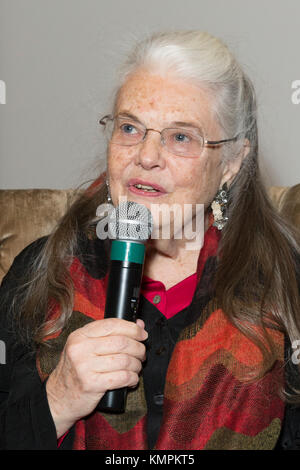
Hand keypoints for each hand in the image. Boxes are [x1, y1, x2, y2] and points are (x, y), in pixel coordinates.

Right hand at [46, 318, 146, 437]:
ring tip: (136, 368)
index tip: (142, 334)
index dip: (132, 328)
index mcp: (80, 335)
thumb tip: (138, 324)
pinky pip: (122, 377)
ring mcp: (84, 367)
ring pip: (124, 360)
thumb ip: (110, 335)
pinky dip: (132, 378)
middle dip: (138, 348)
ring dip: (137, 365)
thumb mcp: (86, 348)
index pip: (111, 324)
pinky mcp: (91, 384)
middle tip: (142, 353)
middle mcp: (80, 348)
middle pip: (121, 342)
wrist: (58, 398)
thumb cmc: (75, 371)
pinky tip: (132, 379)